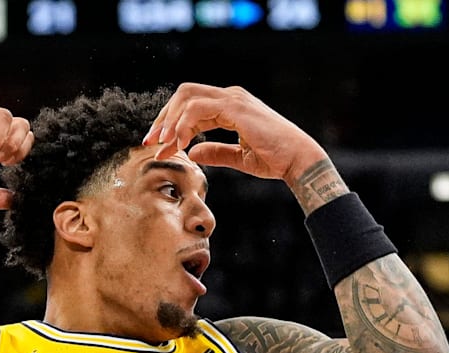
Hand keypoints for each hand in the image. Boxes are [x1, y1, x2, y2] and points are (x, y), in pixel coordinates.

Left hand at [141, 83, 327, 185]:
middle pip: (184, 95)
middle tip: (150, 142)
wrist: (298, 161)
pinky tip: (179, 144)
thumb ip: (215, 152)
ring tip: (162, 145)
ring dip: (169, 121)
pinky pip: (198, 108)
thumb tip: (193, 152)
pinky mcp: (235, 107)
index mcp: (230, 106)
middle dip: (163, 117)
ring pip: (187, 98)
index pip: (191, 106)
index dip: (170, 125)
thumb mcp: (238, 157)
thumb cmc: (275, 159)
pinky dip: (183, 125)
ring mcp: (233, 99)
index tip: (158, 147)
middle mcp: (230, 97)